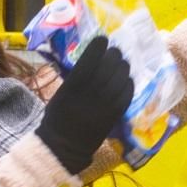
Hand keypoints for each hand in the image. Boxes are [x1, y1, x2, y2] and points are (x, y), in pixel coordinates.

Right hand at [35, 37, 132, 173]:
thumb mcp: (60, 95)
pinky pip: (126, 96)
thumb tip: (92, 59)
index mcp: (71, 89)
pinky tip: (127, 79)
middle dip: (113, 56)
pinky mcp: (113, 117)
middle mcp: (88, 96)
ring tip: (123, 63)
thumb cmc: (58, 118)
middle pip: (106, 69)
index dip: (97, 48)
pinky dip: (128, 85)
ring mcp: (103, 107)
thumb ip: (74, 79)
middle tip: (116, 50)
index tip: (102, 39)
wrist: (64, 147)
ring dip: (123, 68)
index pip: (87, 63)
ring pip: (119, 80)